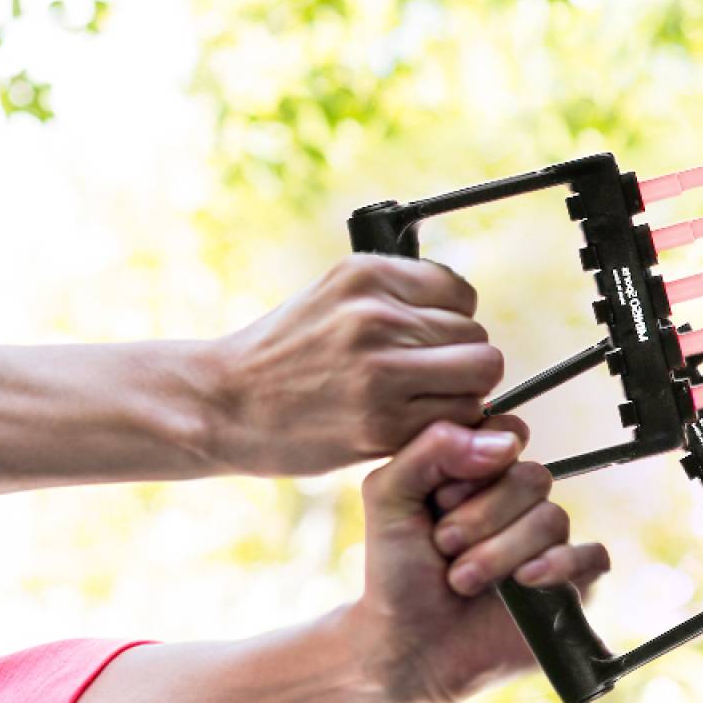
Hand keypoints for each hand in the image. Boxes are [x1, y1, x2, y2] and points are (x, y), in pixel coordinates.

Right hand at [205, 254, 502, 477]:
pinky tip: (406, 428)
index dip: (451, 325)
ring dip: (459, 396)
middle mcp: (377, 314)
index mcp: (365, 275)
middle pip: (475, 336)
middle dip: (458, 363)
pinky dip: (444, 428)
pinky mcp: (381, 421)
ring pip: (479, 375)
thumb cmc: (281, 356)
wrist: (223, 404)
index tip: (426, 347)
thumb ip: (393, 296)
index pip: (461, 295)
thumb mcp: (329, 298)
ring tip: (417, 405)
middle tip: (420, 384)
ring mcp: (381, 368)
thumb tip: (463, 314)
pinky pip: (458, 418)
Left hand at [347, 416, 610, 702]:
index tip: (440, 496)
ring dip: (499, 552)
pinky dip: (558, 566)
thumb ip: (429, 450)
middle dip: (481, 516)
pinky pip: (592, 555)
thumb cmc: (396, 573)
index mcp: (477, 473)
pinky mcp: (570, 583)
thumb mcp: (389, 498)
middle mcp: (516, 503)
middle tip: (444, 546)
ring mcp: (545, 542)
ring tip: (462, 580)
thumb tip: (505, 441)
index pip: (506, 435)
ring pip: (553, 518)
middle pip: (532, 477)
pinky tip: (523, 582)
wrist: (409, 647)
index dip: (476, 463)